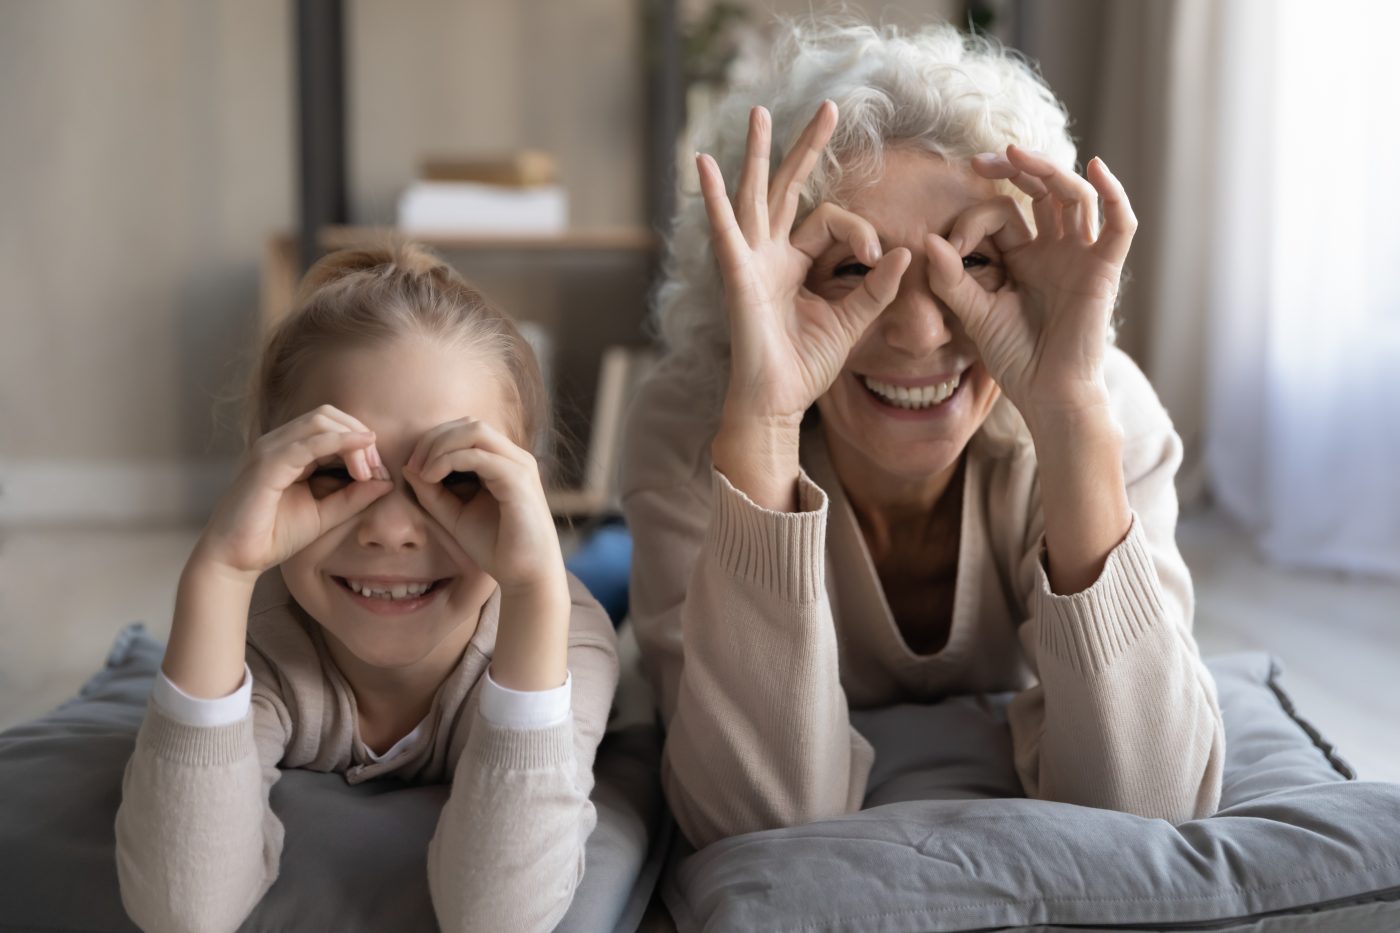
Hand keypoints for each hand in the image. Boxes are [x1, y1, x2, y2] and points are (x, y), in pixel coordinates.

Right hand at [194, 405, 392, 579]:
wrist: (236, 558)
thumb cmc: (275, 535)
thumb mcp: (326, 513)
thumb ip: (355, 496)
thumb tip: (387, 480)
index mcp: (290, 450)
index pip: (332, 425)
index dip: (361, 442)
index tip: (380, 472)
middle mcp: (278, 442)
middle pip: (329, 416)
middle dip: (360, 435)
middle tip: (377, 469)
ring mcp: (270, 450)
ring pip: (321, 422)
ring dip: (353, 440)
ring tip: (369, 470)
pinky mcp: (267, 465)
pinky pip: (308, 444)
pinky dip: (339, 443)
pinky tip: (360, 453)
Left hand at [403, 418, 564, 595]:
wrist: (525, 576)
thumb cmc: (495, 546)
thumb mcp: (453, 515)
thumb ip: (432, 491)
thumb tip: (407, 466)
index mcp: (503, 462)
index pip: (467, 430)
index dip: (435, 441)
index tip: (412, 467)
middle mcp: (515, 458)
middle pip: (470, 424)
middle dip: (435, 438)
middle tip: (413, 465)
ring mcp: (519, 466)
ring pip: (475, 431)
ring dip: (440, 445)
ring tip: (422, 471)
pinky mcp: (518, 480)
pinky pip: (479, 456)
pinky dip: (449, 460)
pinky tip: (432, 478)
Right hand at [697, 101, 912, 425]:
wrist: (777, 403)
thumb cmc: (805, 367)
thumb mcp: (852, 322)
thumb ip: (876, 288)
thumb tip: (906, 253)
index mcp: (794, 264)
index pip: (829, 222)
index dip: (860, 231)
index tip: (879, 255)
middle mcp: (770, 255)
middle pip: (789, 188)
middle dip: (807, 146)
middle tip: (829, 107)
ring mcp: (750, 261)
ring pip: (756, 195)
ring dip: (760, 153)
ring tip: (761, 112)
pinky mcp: (737, 275)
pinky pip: (724, 230)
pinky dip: (713, 198)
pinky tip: (702, 165)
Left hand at [923, 145, 1136, 424]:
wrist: (1047, 394)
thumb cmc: (1014, 359)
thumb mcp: (975, 314)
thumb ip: (953, 280)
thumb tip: (928, 239)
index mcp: (1024, 257)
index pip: (1004, 214)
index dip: (974, 220)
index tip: (950, 246)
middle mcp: (1055, 250)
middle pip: (1043, 191)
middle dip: (1015, 169)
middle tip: (981, 160)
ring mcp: (1081, 257)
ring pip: (1075, 197)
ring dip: (1048, 170)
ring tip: (1017, 154)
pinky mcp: (1104, 270)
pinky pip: (1119, 224)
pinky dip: (1113, 194)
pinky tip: (1096, 168)